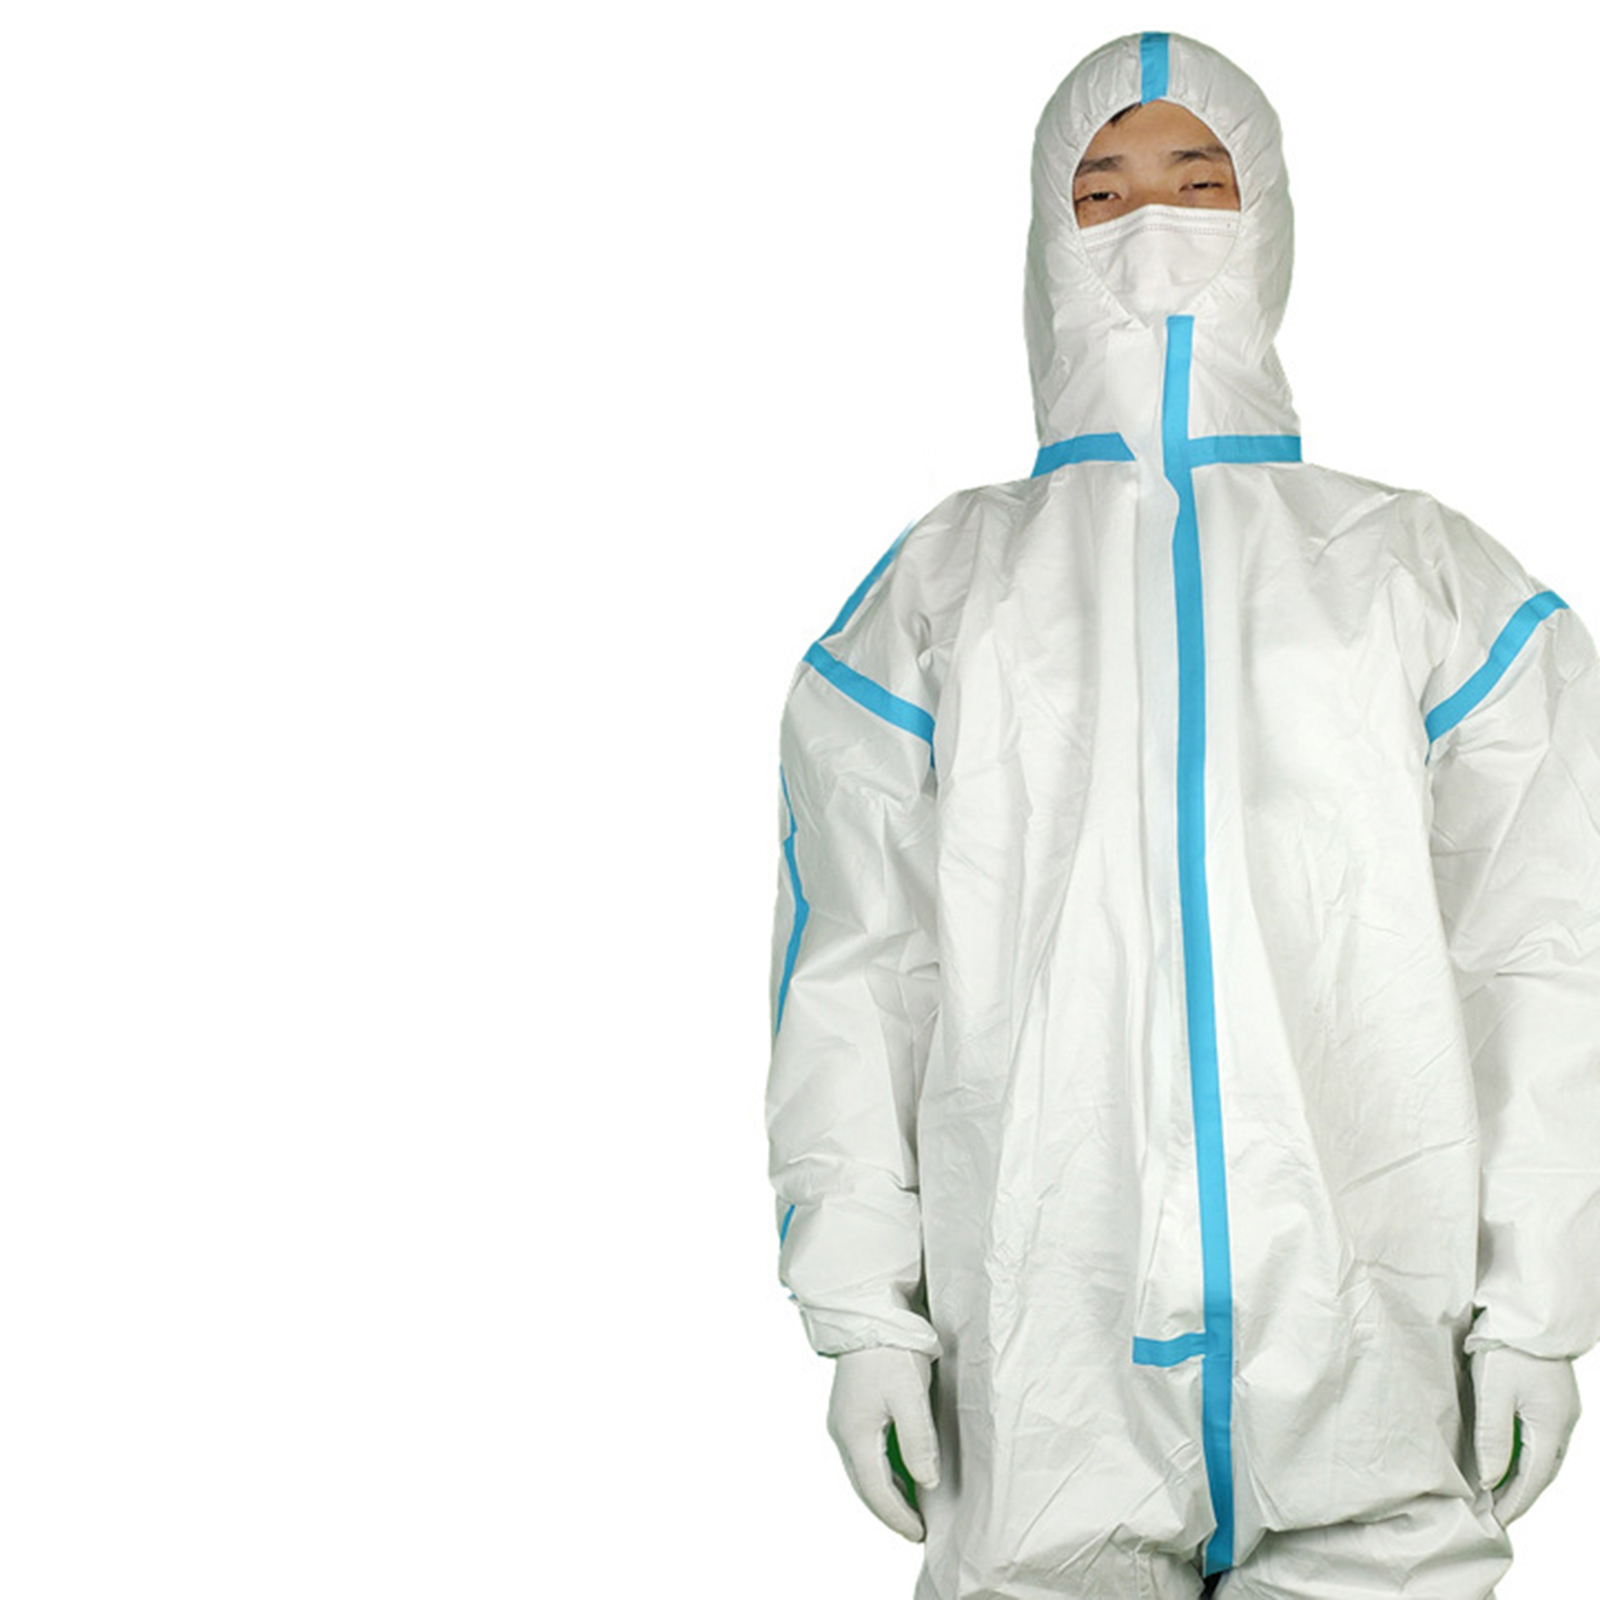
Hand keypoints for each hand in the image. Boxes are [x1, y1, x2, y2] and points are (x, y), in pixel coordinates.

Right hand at [826, 1347, 940, 1541]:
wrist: (869, 1315)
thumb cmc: (891, 1353)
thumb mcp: (910, 1397)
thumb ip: (917, 1443)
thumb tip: (925, 1483)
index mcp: (855, 1435)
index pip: (876, 1492)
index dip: (898, 1518)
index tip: (920, 1535)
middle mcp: (842, 1432)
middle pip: (865, 1486)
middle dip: (889, 1512)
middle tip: (916, 1530)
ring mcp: (843, 1421)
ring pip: (862, 1471)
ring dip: (884, 1493)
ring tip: (910, 1508)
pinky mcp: (850, 1410)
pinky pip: (864, 1454)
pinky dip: (880, 1472)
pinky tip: (899, 1473)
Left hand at [1471, 1345, 1580, 1523]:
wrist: (1527, 1312)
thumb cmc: (1507, 1347)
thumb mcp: (1493, 1393)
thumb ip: (1493, 1438)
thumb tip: (1491, 1480)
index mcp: (1552, 1426)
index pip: (1532, 1479)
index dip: (1513, 1503)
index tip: (1495, 1522)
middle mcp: (1564, 1423)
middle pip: (1542, 1472)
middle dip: (1519, 1495)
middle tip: (1495, 1514)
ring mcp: (1562, 1410)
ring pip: (1544, 1456)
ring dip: (1523, 1476)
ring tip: (1499, 1493)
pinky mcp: (1554, 1398)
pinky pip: (1542, 1439)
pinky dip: (1527, 1456)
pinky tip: (1511, 1460)